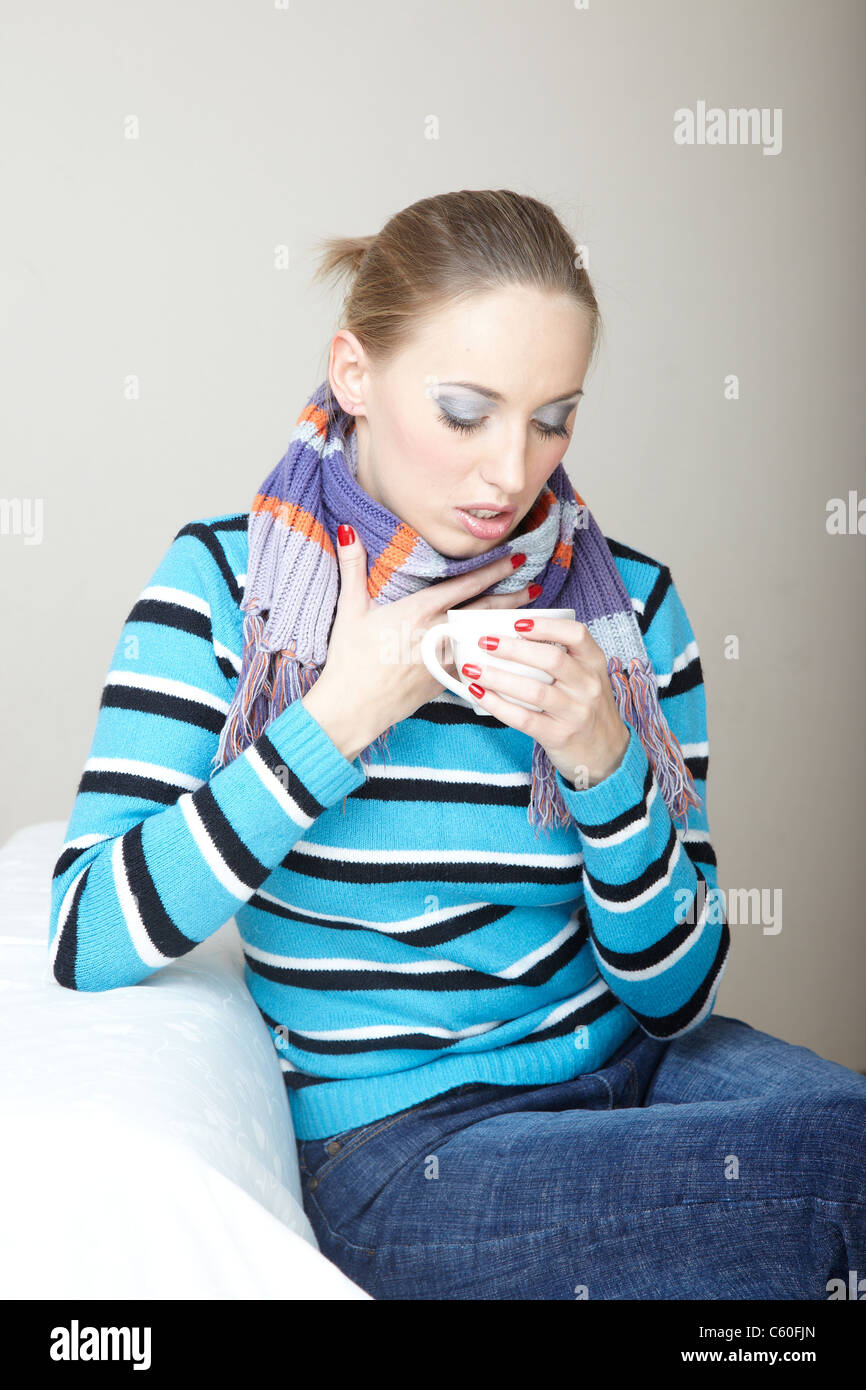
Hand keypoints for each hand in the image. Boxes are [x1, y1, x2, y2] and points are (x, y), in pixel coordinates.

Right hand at [300, 527, 537, 759]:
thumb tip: (347, 529)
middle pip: (484, 612)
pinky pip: (477, 664)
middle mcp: (438, 634)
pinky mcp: (444, 682)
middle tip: (534, 586)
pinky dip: (495, 657)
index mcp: (419, 611)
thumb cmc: (350, 659)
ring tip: (530, 618)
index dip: (493, 570)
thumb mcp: (350, 609)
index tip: (515, 559)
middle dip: (511, 598)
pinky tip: (509, 655)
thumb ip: (352, 566)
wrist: (352, 707)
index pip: (465, 585)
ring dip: (508, 627)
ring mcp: (445, 661)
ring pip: (485, 638)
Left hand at [460, 616, 630, 787]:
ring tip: (473, 668)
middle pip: (551, 659)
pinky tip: (478, 694)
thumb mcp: (585, 677)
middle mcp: (588, 685)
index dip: (545, 626)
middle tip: (485, 642)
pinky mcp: (559, 735)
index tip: (517, 623)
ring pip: (534, 690)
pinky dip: (497, 705)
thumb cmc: (586, 707)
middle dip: (513, 648)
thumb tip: (510, 636)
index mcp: (594, 663)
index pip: (576, 634)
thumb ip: (561, 658)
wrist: (606, 753)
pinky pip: (524, 718)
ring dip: (499, 677)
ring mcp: (575, 712)